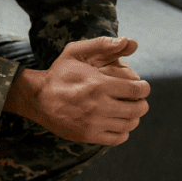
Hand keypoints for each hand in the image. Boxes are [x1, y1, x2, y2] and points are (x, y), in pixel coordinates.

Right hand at [4, 37, 150, 145]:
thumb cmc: (59, 73)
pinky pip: (118, 138)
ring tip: (127, 111)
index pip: (138, 90)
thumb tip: (131, 42)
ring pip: (129, 124)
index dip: (144, 88)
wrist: (37, 98)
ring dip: (133, 117)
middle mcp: (98, 106)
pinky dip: (123, 132)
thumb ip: (103, 44)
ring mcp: (93, 123)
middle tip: (136, 100)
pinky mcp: (87, 136)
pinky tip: (117, 123)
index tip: (140, 86)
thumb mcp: (75, 52)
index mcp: (99, 85)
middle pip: (137, 109)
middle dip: (141, 103)